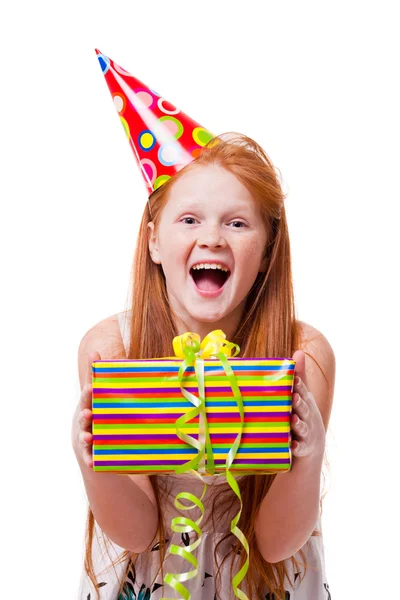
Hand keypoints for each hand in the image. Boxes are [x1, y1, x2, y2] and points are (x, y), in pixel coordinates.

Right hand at [71, 351, 100, 468]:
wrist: (88, 444)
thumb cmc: (93, 412)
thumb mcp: (93, 395)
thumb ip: (94, 375)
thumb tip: (94, 350)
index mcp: (86, 406)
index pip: (87, 399)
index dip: (88, 394)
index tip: (90, 388)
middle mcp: (83, 423)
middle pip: (83, 419)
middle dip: (85, 416)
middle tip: (88, 414)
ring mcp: (85, 439)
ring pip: (85, 439)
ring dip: (86, 438)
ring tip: (89, 437)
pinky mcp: (91, 455)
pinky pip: (90, 459)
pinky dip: (91, 461)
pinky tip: (94, 463)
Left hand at [290, 350, 324, 459]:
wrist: (312, 451)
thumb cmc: (304, 416)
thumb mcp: (303, 397)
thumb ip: (300, 376)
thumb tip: (299, 350)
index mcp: (306, 403)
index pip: (303, 393)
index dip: (299, 386)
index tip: (294, 379)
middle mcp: (309, 417)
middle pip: (304, 409)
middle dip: (300, 403)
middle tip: (293, 397)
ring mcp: (307, 434)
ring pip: (303, 428)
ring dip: (298, 424)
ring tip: (293, 420)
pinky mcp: (302, 449)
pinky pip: (299, 448)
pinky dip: (297, 447)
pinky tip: (292, 445)